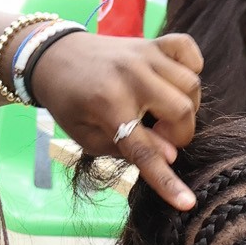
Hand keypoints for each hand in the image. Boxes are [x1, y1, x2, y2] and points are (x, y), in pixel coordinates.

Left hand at [30, 32, 204, 209]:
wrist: (54, 56)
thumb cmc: (69, 102)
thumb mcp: (85, 136)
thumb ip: (125, 149)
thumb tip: (170, 156)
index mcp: (108, 103)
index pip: (145, 150)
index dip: (166, 180)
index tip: (186, 203)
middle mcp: (131, 75)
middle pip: (182, 111)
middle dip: (179, 135)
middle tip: (159, 137)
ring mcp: (145, 54)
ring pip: (191, 84)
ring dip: (186, 107)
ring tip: (163, 113)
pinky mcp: (152, 41)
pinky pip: (189, 50)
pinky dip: (192, 66)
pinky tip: (173, 82)